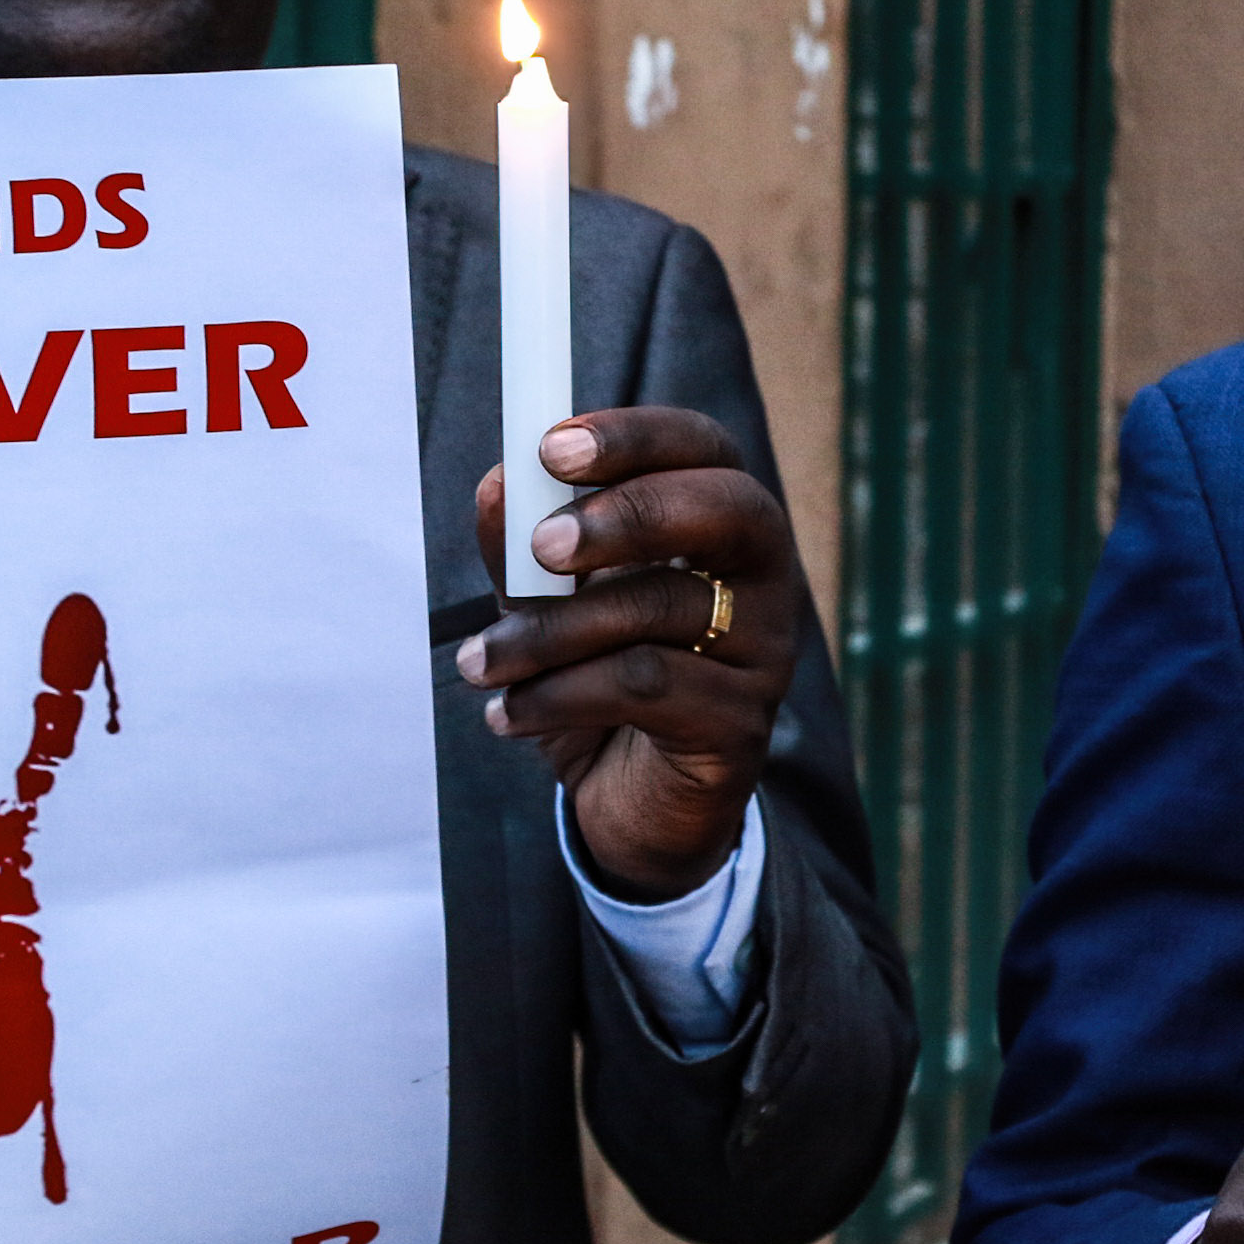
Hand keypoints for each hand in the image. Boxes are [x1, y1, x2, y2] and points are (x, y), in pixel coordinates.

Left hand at [459, 409, 799, 899]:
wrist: (632, 807)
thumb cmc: (599, 683)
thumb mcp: (548, 608)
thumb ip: (523, 549)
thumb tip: (497, 485)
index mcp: (719, 524)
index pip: (703, 448)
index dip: (635, 436)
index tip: (551, 447)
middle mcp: (763, 578)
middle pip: (729, 508)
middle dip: (629, 513)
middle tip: (541, 546)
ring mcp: (762, 652)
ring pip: (664, 608)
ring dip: (552, 632)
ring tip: (481, 660)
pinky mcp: (739, 725)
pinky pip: (648, 688)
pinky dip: (561, 694)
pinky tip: (510, 712)